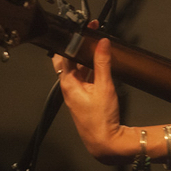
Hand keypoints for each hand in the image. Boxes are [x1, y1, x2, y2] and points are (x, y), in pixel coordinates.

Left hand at [52, 21, 128, 163]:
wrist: (105, 141)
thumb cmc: (100, 119)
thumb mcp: (104, 87)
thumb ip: (103, 63)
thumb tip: (102, 43)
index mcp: (68, 83)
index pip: (65, 55)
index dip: (73, 39)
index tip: (83, 29)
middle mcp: (69, 86)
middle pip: (70, 60)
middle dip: (79, 46)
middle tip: (90, 33)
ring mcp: (77, 92)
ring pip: (79, 68)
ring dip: (88, 56)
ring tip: (99, 44)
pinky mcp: (86, 96)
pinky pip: (87, 77)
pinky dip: (93, 68)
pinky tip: (102, 63)